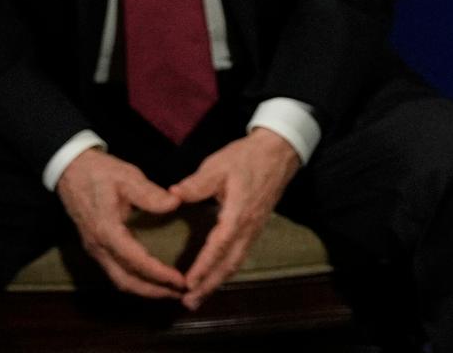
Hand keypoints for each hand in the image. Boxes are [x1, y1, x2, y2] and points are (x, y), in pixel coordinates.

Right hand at [55, 149, 186, 299]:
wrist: (70, 170)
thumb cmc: (100, 172)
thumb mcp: (127, 177)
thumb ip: (150, 193)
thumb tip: (175, 204)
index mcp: (106, 230)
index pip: (135, 261)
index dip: (158, 274)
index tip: (180, 279)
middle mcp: (98, 246)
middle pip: (125, 281)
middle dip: (153, 291)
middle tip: (180, 293)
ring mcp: (95, 249)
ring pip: (118, 279)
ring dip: (144, 288)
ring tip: (169, 290)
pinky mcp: (95, 246)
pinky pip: (115, 271)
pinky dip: (134, 280)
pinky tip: (151, 277)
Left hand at [168, 128, 301, 309]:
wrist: (279, 151)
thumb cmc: (247, 157)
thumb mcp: (219, 165)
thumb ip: (197, 183)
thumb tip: (173, 194)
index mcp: (238, 212)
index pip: (219, 245)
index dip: (204, 265)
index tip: (188, 282)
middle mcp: (249, 226)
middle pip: (230, 263)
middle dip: (210, 284)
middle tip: (189, 302)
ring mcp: (255, 228)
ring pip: (237, 262)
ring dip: (218, 281)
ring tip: (199, 297)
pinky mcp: (256, 227)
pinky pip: (241, 255)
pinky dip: (227, 270)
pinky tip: (216, 277)